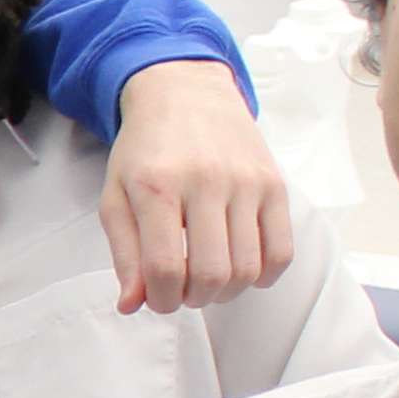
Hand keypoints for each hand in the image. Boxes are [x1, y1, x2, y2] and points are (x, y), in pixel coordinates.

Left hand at [99, 58, 291, 312]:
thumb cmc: (146, 149)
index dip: (161, 299)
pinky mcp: (274, 184)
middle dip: (194, 299)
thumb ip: (123, 254)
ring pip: (248, 268)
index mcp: (158, 186)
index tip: (158, 300)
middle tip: (183, 292)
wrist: (186, 93)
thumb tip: (132, 304)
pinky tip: (241, 270)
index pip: (166, 268)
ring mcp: (247, 182)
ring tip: (208, 281)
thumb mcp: (116, 195)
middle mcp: (207, 181)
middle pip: (212, 274)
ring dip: (226, 292)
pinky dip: (263, 275)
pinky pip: (282, 250)